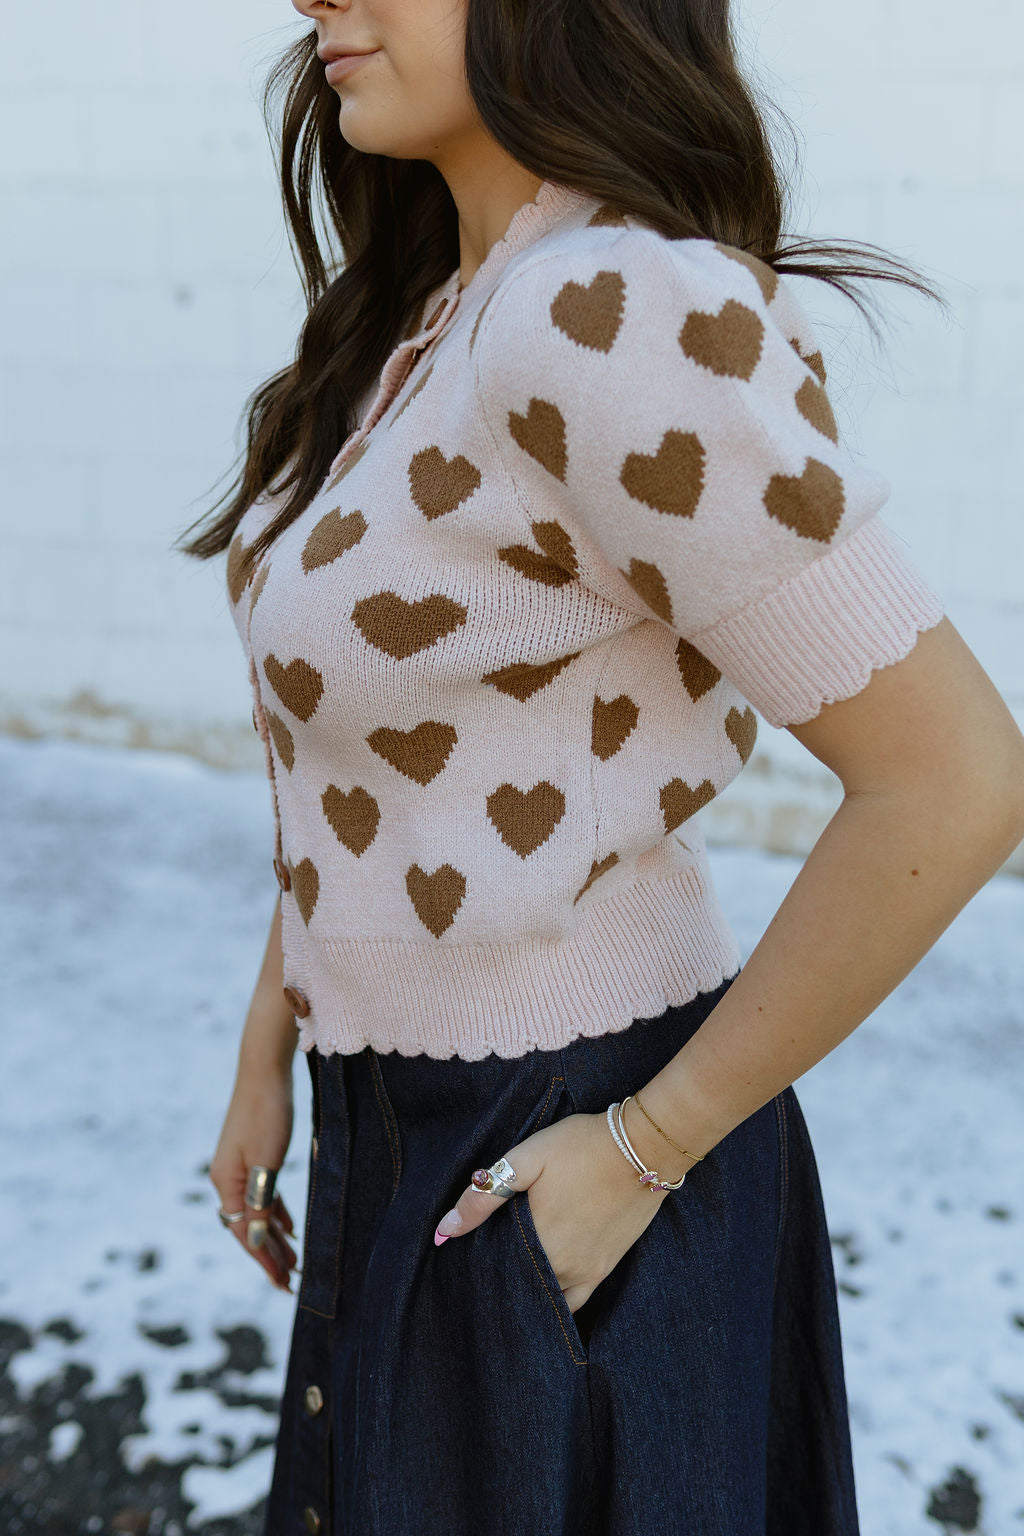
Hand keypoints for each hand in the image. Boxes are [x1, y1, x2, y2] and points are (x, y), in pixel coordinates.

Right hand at [209, 1063, 298, 1291]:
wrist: (264, 1068)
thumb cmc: (266, 1113)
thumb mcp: (265, 1163)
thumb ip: (259, 1203)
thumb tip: (253, 1240)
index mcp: (225, 1183)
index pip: (243, 1234)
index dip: (263, 1260)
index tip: (283, 1283)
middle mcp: (226, 1179)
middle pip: (247, 1227)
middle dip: (269, 1255)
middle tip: (292, 1281)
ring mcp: (238, 1167)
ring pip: (256, 1212)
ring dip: (274, 1236)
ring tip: (295, 1261)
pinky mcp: (252, 1155)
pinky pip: (262, 1194)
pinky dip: (275, 1213)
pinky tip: (290, 1227)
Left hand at [432, 1109, 670, 1313]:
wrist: (644, 1148)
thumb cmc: (582, 1146)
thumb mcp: (527, 1158)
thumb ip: (484, 1197)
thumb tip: (443, 1232)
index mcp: (536, 1242)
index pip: (495, 1273)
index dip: (478, 1269)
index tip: (464, 1262)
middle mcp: (561, 1267)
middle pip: (518, 1287)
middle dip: (499, 1280)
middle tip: (482, 1268)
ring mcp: (586, 1272)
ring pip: (544, 1296)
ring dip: (526, 1289)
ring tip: (509, 1275)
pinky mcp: (604, 1269)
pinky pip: (574, 1302)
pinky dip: (555, 1300)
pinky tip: (542, 1287)